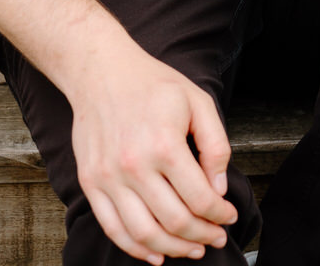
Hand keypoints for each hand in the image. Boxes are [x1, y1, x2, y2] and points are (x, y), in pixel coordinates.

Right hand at [69, 43, 237, 262]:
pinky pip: (114, 229)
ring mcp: (108, 178)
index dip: (219, 215)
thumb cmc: (153, 84)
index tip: (229, 216)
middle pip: (175, 222)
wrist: (101, 71)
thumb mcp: (197, 101)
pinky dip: (136, 249)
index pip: (200, 199)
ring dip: (173, 250)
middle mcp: (134, 166)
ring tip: (192, 249)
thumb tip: (218, 189)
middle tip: (216, 237)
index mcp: (165, 145)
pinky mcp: (91, 183)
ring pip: (144, 235)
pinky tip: (156, 254)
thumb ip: (215, 145)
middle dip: (202, 236)